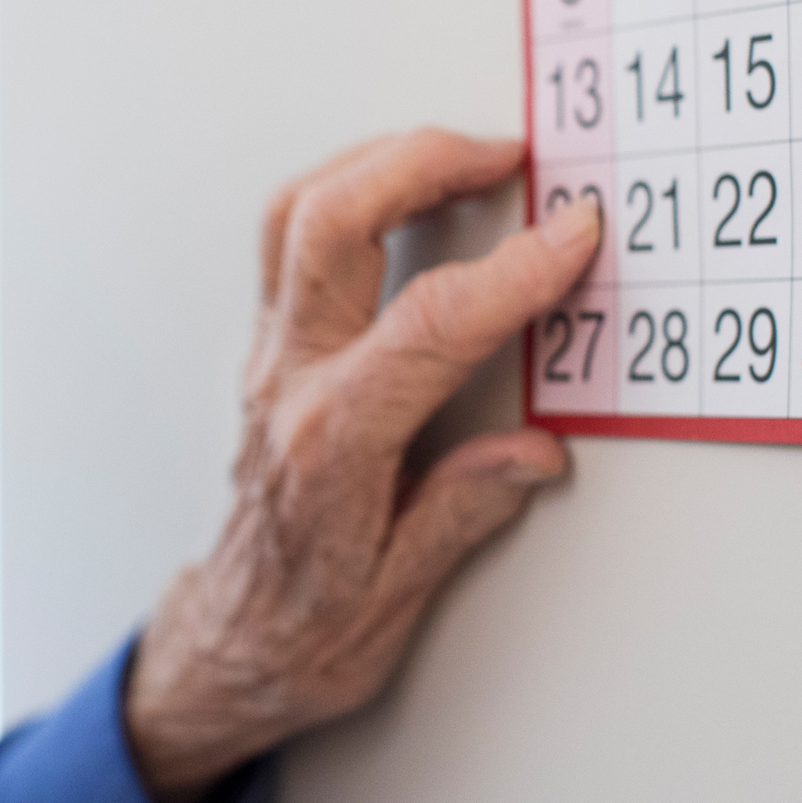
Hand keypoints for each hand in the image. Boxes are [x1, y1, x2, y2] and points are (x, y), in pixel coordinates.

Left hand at [123, 129, 600, 802]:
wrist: (229, 648)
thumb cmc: (305, 633)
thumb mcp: (398, 599)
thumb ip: (464, 512)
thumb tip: (535, 451)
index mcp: (331, 443)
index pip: (426, 327)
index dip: (510, 272)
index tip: (572, 236)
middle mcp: (288, 381)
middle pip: (331, 225)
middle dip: (421, 164)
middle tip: (508, 155)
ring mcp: (268, 358)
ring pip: (297, 214)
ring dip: (377, 164)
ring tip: (460, 155)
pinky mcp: (268, 351)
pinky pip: (290, 239)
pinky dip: (349, 194)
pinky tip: (401, 193)